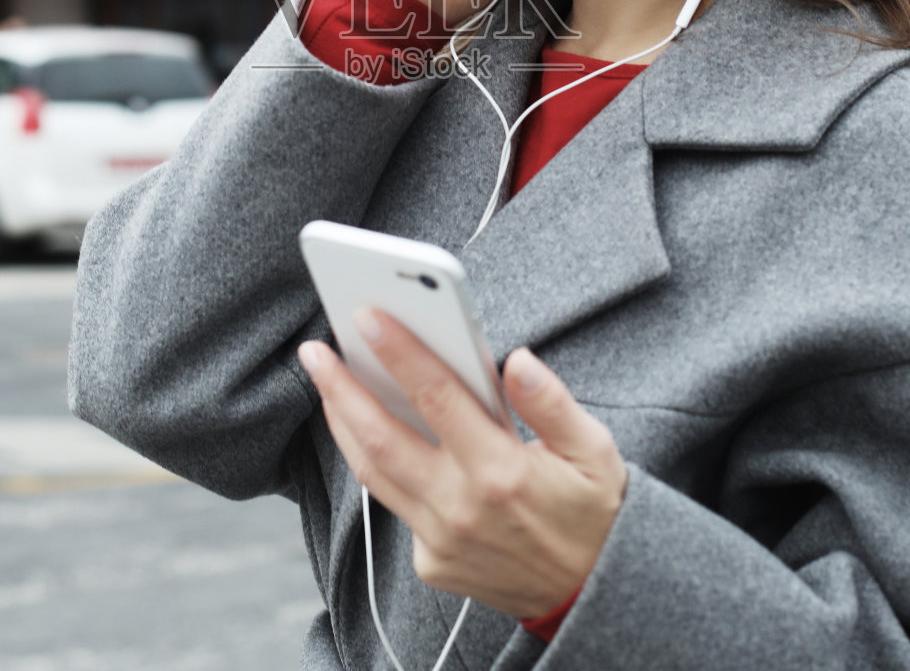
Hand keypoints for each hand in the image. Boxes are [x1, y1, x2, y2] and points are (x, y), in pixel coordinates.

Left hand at [297, 310, 626, 618]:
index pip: (437, 397)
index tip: (368, 316)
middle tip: (314, 350)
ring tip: (326, 383)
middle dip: (341, 387)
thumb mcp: (595, 453)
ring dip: (342, 422)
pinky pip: (395, 505)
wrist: (590, 594)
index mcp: (502, 470)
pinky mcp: (431, 562)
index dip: (400, 352)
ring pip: (372, 472)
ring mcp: (440, 538)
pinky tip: (369, 433)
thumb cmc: (593, 512)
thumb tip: (519, 360)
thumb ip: (553, 404)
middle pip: (381, 436)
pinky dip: (378, 466)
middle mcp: (461, 506)